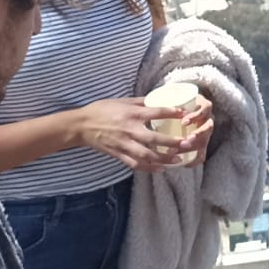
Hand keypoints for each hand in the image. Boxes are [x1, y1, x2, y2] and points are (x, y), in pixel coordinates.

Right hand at [73, 97, 209, 171]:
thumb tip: (158, 99)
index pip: (156, 113)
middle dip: (172, 143)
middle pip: (154, 139)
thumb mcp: (122, 101)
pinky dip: (149, 168)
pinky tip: (160, 169)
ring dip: (164, 159)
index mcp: (132, 114)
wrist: (82, 125)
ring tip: (178, 160)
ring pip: (147, 155)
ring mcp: (124, 144)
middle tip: (187, 144)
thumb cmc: (102, 109)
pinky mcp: (118, 154)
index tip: (184, 114)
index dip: (171, 113)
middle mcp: (130, 130)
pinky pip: (135, 164)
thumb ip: (141, 102)